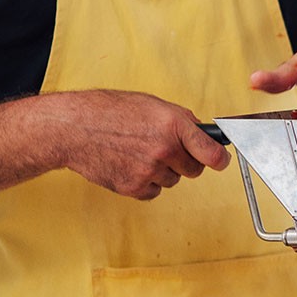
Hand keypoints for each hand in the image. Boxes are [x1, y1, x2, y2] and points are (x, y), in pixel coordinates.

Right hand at [47, 89, 228, 200]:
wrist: (75, 129)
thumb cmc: (111, 111)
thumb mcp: (153, 105)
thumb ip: (180, 121)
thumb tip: (203, 135)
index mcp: (173, 124)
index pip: (211, 152)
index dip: (220, 159)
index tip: (222, 161)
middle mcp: (164, 148)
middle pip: (194, 170)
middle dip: (187, 162)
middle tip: (168, 151)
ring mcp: (149, 170)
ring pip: (173, 181)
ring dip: (164, 171)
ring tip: (141, 153)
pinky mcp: (134, 188)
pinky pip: (154, 191)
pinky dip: (147, 183)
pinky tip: (132, 165)